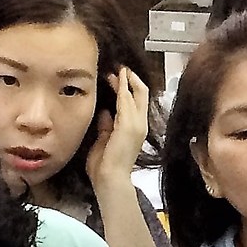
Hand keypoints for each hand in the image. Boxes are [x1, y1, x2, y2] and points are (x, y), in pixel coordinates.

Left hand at [86, 68, 154, 188]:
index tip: (118, 77)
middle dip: (131, 79)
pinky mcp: (129, 124)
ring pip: (136, 94)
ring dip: (125, 80)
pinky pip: (127, 100)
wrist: (110, 178)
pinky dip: (122, 87)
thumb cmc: (105, 165)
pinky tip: (116, 78)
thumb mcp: (104, 140)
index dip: (129, 88)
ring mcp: (137, 124)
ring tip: (117, 70)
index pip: (137, 103)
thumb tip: (104, 113)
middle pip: (142, 94)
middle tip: (121, 68)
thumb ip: (106, 126)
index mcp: (135, 129)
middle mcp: (140, 125)